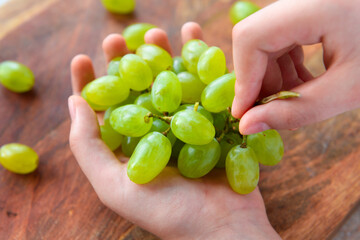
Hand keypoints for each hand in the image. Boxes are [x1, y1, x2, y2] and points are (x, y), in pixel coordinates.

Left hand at [68, 22, 279, 239]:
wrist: (225, 227)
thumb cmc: (168, 213)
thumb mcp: (115, 187)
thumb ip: (88, 149)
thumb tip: (74, 103)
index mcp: (128, 146)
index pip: (102, 110)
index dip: (89, 83)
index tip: (82, 58)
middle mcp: (154, 132)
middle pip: (136, 89)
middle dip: (126, 62)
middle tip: (119, 39)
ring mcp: (184, 124)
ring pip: (169, 81)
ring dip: (162, 54)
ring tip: (156, 32)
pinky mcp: (213, 120)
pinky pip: (204, 85)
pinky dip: (200, 62)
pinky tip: (195, 40)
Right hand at [232, 0, 359, 134]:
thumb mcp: (350, 89)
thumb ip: (296, 111)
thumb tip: (247, 126)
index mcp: (316, 5)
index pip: (252, 38)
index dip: (243, 79)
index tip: (244, 114)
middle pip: (255, 39)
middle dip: (258, 80)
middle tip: (270, 112)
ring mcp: (305, 2)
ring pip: (265, 40)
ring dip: (270, 75)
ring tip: (292, 99)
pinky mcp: (310, 9)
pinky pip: (281, 38)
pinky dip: (284, 65)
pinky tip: (302, 84)